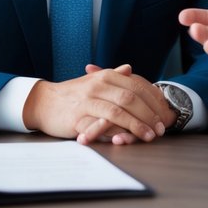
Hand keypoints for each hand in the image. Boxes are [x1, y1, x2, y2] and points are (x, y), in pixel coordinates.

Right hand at [23, 63, 170, 142]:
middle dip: (149, 115)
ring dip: (137, 125)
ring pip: (118, 112)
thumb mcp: (93, 80)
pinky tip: (126, 138)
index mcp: (105, 76)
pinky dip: (114, 131)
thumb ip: (113, 76)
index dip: (153, 101)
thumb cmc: (72, 93)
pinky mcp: (78, 117)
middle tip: (160, 129)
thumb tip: (129, 69)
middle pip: (131, 99)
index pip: (137, 86)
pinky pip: (100, 125)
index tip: (164, 114)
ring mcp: (87, 101)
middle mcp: (98, 85)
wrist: (43, 102)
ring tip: (149, 136)